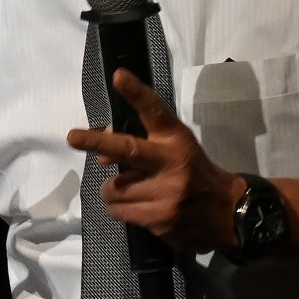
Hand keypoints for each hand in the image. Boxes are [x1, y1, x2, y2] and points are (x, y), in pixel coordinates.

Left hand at [66, 68, 238, 251]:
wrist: (226, 212)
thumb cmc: (192, 172)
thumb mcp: (172, 150)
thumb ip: (138, 146)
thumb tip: (99, 156)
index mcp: (175, 140)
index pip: (154, 111)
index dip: (136, 93)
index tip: (118, 76)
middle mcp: (171, 163)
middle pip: (128, 149)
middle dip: (97, 141)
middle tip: (73, 137)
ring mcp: (166, 194)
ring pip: (114, 189)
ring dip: (112, 192)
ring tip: (128, 191)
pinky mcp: (161, 221)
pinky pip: (122, 213)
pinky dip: (121, 210)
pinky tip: (139, 208)